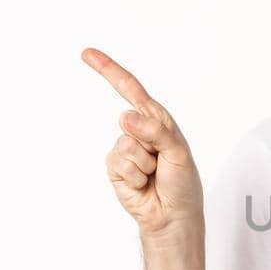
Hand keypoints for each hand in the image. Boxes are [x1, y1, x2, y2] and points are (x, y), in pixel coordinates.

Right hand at [82, 47, 203, 240]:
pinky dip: (134, 175)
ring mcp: (125, 149)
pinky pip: (119, 163)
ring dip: (144, 164)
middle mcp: (139, 130)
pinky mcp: (115, 168)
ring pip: (125, 145)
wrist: (173, 215)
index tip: (88, 54)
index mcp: (157, 120)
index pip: (130, 89)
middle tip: (162, 162)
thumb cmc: (182, 183)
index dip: (109, 70)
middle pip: (128, 120)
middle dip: (147, 141)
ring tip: (154, 174)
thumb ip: (156, 131)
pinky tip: (142, 183)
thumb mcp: (178, 152)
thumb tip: (126, 116)